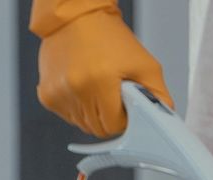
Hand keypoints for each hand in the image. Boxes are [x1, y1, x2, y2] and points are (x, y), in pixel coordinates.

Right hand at [34, 8, 172, 137]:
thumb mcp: (145, 64)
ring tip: (97, 86)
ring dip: (94, 113)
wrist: (76, 17)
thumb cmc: (110, 38)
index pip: (115, 126)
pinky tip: (83, 86)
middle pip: (99, 129)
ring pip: (84, 125)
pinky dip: (78, 107)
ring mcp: (58, 93)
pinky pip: (69, 117)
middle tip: (113, 93)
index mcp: (99, 82)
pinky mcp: (47, 94)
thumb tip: (165, 119)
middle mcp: (75, 89)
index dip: (125, 117)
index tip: (125, 103)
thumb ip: (159, 96)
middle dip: (110, 116)